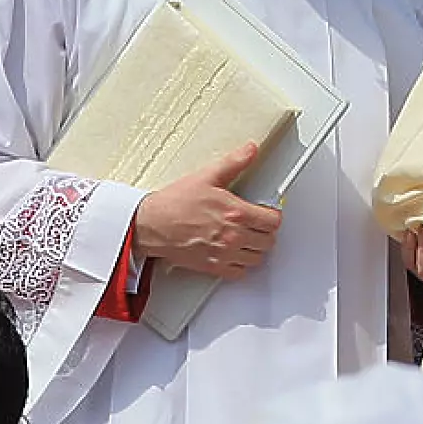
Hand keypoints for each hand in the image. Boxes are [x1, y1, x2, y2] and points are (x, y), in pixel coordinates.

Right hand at [133, 142, 282, 278]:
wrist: (149, 224)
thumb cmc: (174, 203)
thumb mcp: (206, 176)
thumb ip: (233, 162)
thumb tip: (250, 150)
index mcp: (236, 213)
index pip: (273, 221)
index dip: (272, 216)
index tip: (267, 213)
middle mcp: (233, 235)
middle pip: (268, 241)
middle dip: (265, 232)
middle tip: (256, 226)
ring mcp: (224, 253)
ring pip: (257, 258)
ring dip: (255, 249)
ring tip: (247, 239)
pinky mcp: (212, 266)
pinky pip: (239, 273)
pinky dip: (240, 265)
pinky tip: (234, 254)